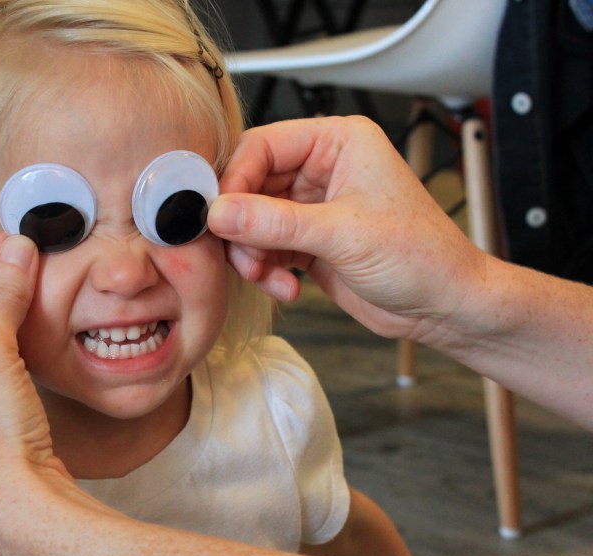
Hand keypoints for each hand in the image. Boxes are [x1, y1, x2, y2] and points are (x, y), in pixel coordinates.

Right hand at [209, 116, 486, 342]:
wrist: (445, 306)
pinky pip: (264, 248)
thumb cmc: (421, 256)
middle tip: (242, 257)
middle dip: (242, 227)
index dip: (235, 180)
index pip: (262, 146)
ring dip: (252, 254)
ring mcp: (313, 206)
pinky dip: (265, 271)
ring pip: (251, 221)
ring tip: (267, 278)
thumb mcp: (342, 234)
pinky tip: (287, 288)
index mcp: (338, 141)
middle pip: (249, 186)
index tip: (218, 217)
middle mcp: (322, 167)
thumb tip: (217, 213)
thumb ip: (274, 223)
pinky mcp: (308, 241)